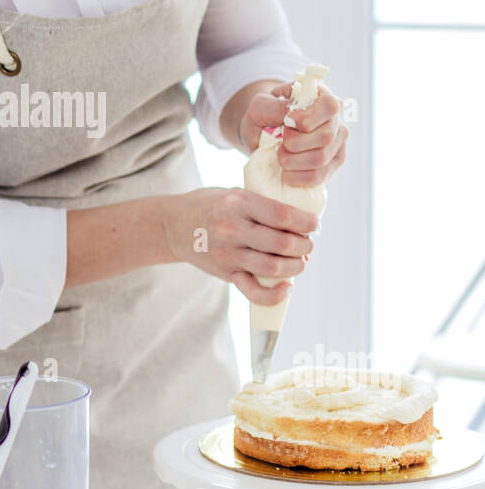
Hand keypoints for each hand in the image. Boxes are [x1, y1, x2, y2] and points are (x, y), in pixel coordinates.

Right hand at [161, 187, 317, 305]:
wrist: (173, 226)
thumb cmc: (210, 205)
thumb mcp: (234, 193)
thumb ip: (262, 204)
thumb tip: (301, 220)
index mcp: (238, 204)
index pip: (282, 216)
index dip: (306, 222)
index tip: (315, 224)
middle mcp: (233, 230)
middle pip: (282, 244)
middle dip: (305, 246)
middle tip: (308, 243)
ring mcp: (228, 255)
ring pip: (274, 268)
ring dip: (296, 267)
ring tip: (300, 261)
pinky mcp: (226, 274)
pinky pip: (255, 292)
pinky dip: (275, 295)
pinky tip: (287, 287)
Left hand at [239, 83, 348, 186]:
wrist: (262, 132)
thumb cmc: (264, 114)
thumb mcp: (261, 104)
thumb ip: (276, 106)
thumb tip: (293, 115)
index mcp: (323, 96)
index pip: (330, 106)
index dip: (308, 118)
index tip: (288, 122)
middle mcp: (336, 119)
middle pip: (326, 136)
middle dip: (295, 143)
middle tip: (281, 140)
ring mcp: (337, 143)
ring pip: (321, 158)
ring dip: (293, 161)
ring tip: (280, 155)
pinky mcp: (332, 164)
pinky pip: (319, 177)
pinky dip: (297, 177)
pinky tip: (286, 172)